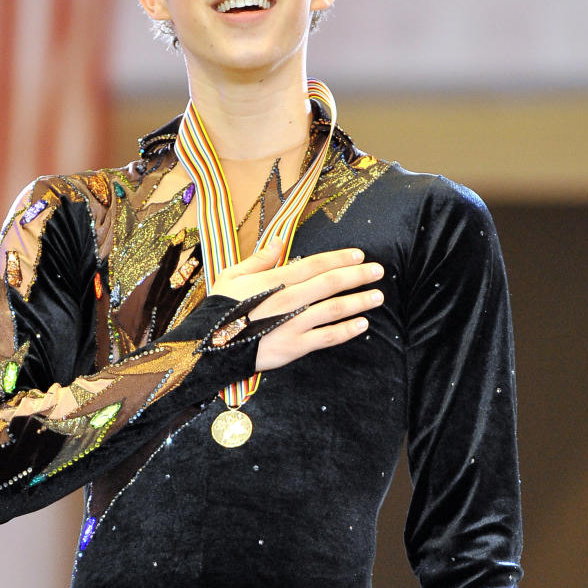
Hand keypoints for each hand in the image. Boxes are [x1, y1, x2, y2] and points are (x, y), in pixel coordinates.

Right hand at [211, 246, 383, 370]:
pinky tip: (362, 324)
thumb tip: (279, 241)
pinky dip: (347, 330)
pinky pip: (326, 337)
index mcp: (275, 280)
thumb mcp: (231, 276)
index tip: (359, 255)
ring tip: (377, 296)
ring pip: (334, 309)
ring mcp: (293, 324)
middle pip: (330, 283)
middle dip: (357, 275)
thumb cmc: (220, 310)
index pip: (314, 264)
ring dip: (359, 301)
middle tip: (378, 271)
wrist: (209, 347)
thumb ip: (259, 259)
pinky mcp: (294, 347)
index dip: (339, 258)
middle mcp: (289, 299)